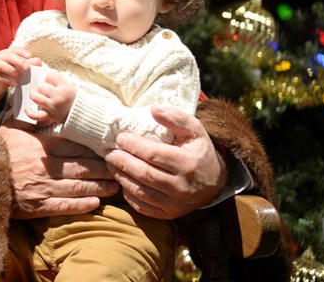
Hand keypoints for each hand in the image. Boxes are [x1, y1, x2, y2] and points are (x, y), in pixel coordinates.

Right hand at [0, 46, 39, 110]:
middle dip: (18, 61)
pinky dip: (8, 80)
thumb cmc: (7, 75)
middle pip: (8, 56)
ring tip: (19, 77)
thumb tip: (39, 61)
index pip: (14, 50)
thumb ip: (27, 64)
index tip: (30, 56)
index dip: (22, 52)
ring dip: (12, 71)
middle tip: (27, 67)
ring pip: (1, 65)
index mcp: (5, 53)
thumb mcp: (17, 69)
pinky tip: (15, 84)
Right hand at [0, 122, 117, 218]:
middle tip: (120, 170)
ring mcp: (44, 187)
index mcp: (42, 146)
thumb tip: (40, 108)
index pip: (75, 147)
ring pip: (79, 187)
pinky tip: (95, 204)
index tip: (108, 151)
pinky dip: (82, 205)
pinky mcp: (39, 206)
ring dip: (100, 187)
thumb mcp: (10, 129)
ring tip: (115, 187)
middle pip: (82, 167)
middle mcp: (47, 167)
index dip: (94, 150)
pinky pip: (65, 206)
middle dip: (103, 169)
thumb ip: (28, 120)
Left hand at [25, 72, 74, 125]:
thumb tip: (43, 74)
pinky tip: (26, 109)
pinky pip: (37, 115)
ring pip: (37, 97)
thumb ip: (57, 80)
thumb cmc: (72, 98)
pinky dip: (30, 113)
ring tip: (36, 95)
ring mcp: (53, 106)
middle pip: (42, 86)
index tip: (50, 81)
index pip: (50, 76)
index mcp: (64, 87)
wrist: (81, 114)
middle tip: (44, 90)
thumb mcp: (69, 86)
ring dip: (35, 95)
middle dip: (41, 87)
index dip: (48, 77)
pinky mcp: (50, 115)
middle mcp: (59, 96)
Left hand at [105, 105, 226, 219]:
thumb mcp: (194, 130)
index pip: (153, 155)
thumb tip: (153, 109)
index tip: (120, 138)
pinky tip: (122, 181)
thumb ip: (175, 117)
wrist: (214, 182)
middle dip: (123, 162)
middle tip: (109, 153)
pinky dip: (129, 194)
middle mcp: (182, 187)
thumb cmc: (198, 151)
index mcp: (188, 164)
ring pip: (141, 191)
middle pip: (144, 174)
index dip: (133, 146)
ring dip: (121, 177)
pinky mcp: (169, 214)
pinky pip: (142, 207)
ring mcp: (175, 204)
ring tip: (111, 165)